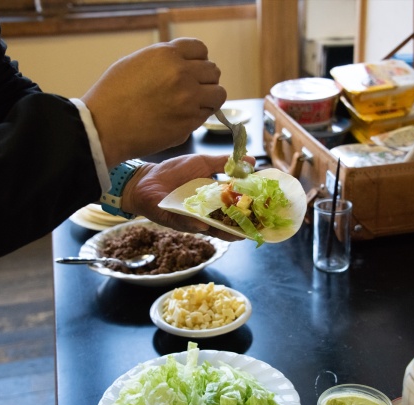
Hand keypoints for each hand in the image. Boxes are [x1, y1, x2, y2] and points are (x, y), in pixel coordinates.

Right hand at [82, 38, 226, 167]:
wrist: (104, 127)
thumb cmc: (112, 95)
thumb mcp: (136, 62)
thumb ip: (163, 61)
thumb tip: (183, 65)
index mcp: (167, 55)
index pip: (200, 49)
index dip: (197, 60)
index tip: (192, 69)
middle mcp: (182, 74)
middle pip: (212, 71)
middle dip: (204, 80)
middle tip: (191, 90)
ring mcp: (189, 99)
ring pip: (219, 94)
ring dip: (209, 98)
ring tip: (193, 104)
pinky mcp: (189, 122)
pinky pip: (207, 115)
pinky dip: (199, 115)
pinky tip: (183, 117)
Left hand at [122, 154, 255, 240]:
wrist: (147, 178)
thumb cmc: (174, 172)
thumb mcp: (202, 163)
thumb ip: (225, 162)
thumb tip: (251, 160)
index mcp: (214, 200)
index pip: (236, 207)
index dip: (251, 210)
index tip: (266, 210)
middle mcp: (206, 213)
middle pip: (228, 224)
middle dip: (243, 226)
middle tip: (258, 227)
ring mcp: (192, 219)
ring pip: (211, 229)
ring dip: (224, 232)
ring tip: (238, 235)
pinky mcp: (176, 221)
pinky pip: (187, 224)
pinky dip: (195, 224)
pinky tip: (204, 224)